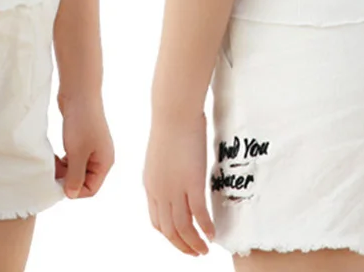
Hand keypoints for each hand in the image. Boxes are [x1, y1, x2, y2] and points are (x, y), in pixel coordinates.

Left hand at [54, 97, 113, 198]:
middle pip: (83, 180)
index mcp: (105, 162)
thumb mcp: (77, 153)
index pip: (91, 189)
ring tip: (52, 162)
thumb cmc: (81, 122)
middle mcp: (100, 157)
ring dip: (62, 170)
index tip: (58, 183)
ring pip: (75, 169)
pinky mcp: (81, 140)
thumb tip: (71, 195)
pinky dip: (62, 160)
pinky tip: (53, 155)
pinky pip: (71, 159)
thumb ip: (75, 176)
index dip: (74, 190)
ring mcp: (91, 148)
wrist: (79, 91)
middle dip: (66, 178)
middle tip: (52, 172)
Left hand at [143, 114, 214, 255]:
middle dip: (182, 245)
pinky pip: (199, 216)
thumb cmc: (170, 124)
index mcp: (150, 185)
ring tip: (205, 250)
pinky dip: (206, 229)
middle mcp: (159, 192)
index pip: (157, 221)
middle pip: (169, 230)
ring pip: (183, 229)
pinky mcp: (192, 183)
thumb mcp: (161, 153)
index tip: (182, 239)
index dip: (170, 235)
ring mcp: (175, 189)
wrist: (173, 111)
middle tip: (196, 252)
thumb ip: (166, 170)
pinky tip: (213, 234)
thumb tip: (176, 173)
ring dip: (194, 244)